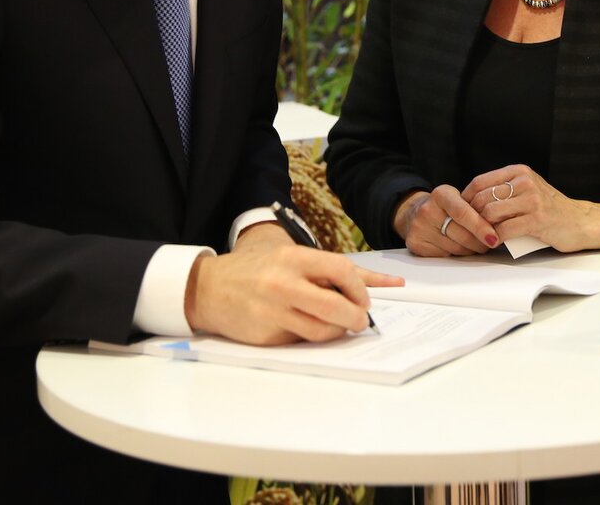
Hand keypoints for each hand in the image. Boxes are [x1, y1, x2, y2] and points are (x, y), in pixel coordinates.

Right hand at [185, 241, 401, 344]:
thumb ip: (337, 271)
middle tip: (360, 321)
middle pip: (335, 308)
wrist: (210, 288)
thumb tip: (389, 284)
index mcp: (293, 258)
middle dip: (356, 318)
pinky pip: (300, 341)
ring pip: (321, 331)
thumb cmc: (261, 269)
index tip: (365, 301)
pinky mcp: (265, 337)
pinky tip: (302, 326)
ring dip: (336, 331)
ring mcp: (272, 313)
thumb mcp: (294, 258)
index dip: (361, 290)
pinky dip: (309, 336)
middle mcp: (282, 284)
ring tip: (335, 324)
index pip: (342, 271)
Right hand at [393, 186, 499, 256]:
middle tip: (491, 243)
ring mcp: (419, 228)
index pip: (463, 213)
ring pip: (456, 248)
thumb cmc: (444, 207)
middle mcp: (427, 210)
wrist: (414, 212)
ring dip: (471, 249)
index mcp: (441, 194)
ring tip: (477, 244)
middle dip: (480, 242)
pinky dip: (457, 254)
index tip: (494, 238)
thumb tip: (500, 226)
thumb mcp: (458, 198)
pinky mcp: (415, 244)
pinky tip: (460, 247)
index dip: (481, 227)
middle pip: (462, 234)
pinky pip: (445, 255)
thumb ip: (475, 208)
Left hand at [463, 165, 599, 252]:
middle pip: (482, 198)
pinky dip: (495, 239)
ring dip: (482, 229)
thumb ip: (504, 192)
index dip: (465, 199)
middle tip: (469, 231)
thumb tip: (471, 203)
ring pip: (490, 214)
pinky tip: (494, 244)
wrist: (580, 222)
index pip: (480, 182)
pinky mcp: (537, 219)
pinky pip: (505, 230)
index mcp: (519, 172)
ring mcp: (532, 200)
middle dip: (472, 218)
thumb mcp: (527, 191)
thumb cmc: (550, 209)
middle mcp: (524, 181)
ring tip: (481, 238)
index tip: (461, 214)